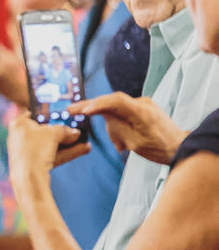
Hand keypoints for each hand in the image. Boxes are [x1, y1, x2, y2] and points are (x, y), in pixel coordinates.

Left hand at [7, 114, 88, 188]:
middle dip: (64, 132)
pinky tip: (84, 149)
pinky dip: (66, 153)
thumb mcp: (54, 133)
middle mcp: (19, 136)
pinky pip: (51, 155)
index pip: (36, 114)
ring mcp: (25, 151)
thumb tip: (74, 132)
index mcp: (18, 124)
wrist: (28, 177)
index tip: (64, 115)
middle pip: (45, 131)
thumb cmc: (35, 149)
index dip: (51, 113)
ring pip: (51, 145)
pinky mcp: (32, 164)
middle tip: (77, 130)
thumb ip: (65, 130)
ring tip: (85, 142)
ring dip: (68, 143)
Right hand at [69, 93, 186, 164]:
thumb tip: (103, 115)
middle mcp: (142, 103)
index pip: (115, 100)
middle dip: (91, 107)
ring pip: (115, 110)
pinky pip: (122, 113)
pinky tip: (123, 140)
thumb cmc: (159, 148)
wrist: (179, 147)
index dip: (97, 104)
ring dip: (112, 126)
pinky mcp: (142, 108)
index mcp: (141, 111)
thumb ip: (116, 127)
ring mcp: (143, 104)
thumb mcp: (133, 143)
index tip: (83, 110)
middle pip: (111, 101)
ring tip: (120, 144)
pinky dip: (118, 125)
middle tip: (71, 110)